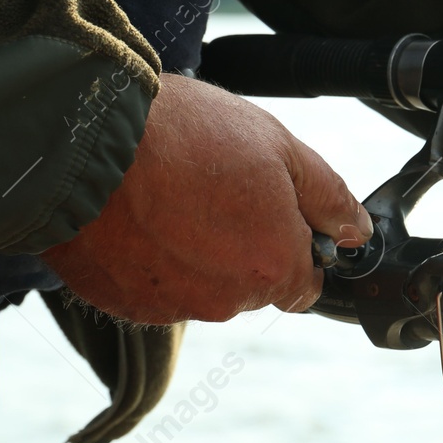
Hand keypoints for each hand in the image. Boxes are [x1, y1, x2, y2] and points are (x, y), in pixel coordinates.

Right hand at [40, 73, 370, 323]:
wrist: (86, 138)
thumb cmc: (185, 136)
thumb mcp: (280, 148)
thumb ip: (328, 198)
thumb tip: (356, 231)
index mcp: (273, 267)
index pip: (304, 286)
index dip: (295, 247)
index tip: (274, 213)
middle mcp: (224, 301)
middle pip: (251, 286)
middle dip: (242, 245)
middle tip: (215, 188)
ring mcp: (168, 306)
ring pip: (199, 287)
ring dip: (193, 252)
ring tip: (172, 194)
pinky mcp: (119, 302)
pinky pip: (151, 286)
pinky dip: (150, 258)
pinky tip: (141, 213)